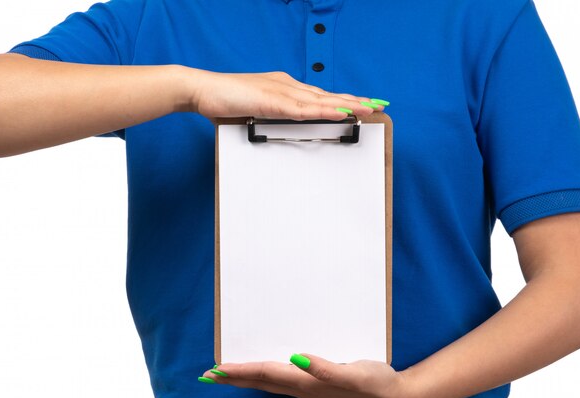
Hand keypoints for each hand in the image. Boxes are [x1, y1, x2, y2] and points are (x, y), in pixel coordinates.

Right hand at [187, 69, 383, 120]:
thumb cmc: (224, 101)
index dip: (340, 100)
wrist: (202, 89)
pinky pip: (305, 108)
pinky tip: (341, 113)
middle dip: (354, 101)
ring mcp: (281, 91)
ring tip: (369, 108)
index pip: (318, 95)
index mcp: (283, 88)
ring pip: (322, 100)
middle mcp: (287, 86)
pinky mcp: (273, 101)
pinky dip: (325, 110)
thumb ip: (269, 117)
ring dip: (347, 104)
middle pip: (327, 95)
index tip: (359, 105)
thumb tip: (278, 128)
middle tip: (377, 104)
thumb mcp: (253, 110)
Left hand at [201, 353, 417, 397]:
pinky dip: (264, 374)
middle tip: (208, 374)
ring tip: (227, 374)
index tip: (216, 369)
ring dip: (245, 378)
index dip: (240, 371)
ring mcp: (308, 388)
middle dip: (233, 378)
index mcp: (307, 383)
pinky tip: (264, 369)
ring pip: (268, 382)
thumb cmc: (375, 383)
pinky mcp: (315, 385)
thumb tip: (297, 359)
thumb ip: (326, 369)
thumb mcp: (355, 374)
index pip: (266, 374)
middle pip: (260, 381)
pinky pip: (281, 379)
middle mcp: (302, 387)